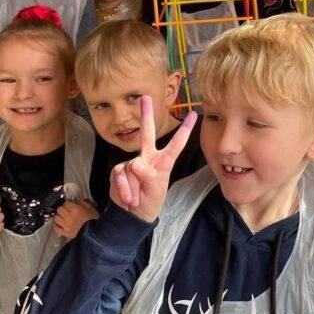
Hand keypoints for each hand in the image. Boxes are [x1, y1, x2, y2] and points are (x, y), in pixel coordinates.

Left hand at [53, 199, 98, 237]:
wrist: (95, 233)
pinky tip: (60, 224)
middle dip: (63, 209)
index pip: (66, 203)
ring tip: (63, 217)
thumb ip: (83, 202)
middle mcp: (69, 217)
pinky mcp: (65, 233)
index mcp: (76, 210)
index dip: (68, 203)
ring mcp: (66, 226)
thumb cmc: (94, 220)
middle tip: (67, 210)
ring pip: (56, 218)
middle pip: (59, 209)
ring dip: (59, 217)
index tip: (70, 204)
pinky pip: (56, 228)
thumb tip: (75, 201)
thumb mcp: (91, 208)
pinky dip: (57, 226)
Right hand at [110, 96, 196, 222]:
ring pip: (133, 168)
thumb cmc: (150, 202)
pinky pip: (121, 176)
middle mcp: (148, 158)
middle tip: (145, 97)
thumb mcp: (156, 191)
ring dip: (135, 188)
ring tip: (137, 199)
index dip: (185, 130)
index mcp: (163, 161)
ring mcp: (132, 163)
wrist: (131, 216)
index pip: (176, 144)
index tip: (194, 115)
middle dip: (146, 115)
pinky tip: (128, 198)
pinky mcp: (119, 170)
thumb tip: (137, 164)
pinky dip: (125, 190)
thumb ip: (149, 177)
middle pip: (147, 133)